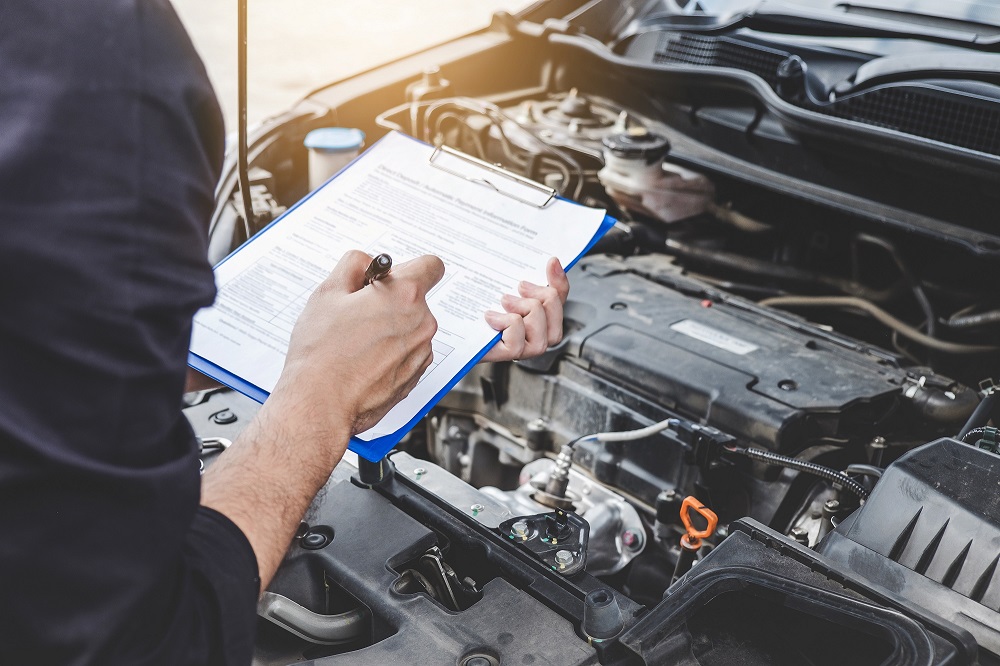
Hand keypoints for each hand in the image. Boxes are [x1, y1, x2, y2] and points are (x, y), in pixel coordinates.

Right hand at [274, 250, 444, 437]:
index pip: (430, 265)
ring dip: (390, 328)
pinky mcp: (416, 375)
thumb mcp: (328, 292)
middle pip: (415, 299)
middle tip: (357, 313)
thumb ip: (354, 265)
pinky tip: (364, 361)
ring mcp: (421, 352)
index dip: (408, 267)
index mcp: (405, 295)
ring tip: (356, 342)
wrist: (321, 403)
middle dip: (391, 301)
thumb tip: (366, 261)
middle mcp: (422, 323)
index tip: (391, 276)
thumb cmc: (322, 353)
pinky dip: (391, 353)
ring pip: (410, 328)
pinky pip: (408, 353)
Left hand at [482, 257, 568, 361]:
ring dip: (524, 308)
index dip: (559, 280)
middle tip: (520, 287)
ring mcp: (524, 346)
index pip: (559, 296)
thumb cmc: (472, 308)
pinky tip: (491, 317)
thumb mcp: (495, 283)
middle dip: (541, 294)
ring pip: (541, 325)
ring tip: (504, 302)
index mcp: (535, 313)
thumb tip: (550, 261)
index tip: (551, 262)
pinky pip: (519, 341)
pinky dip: (506, 323)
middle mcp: (534, 332)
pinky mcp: (508, 354)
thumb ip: (519, 275)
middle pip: (555, 309)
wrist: (446, 327)